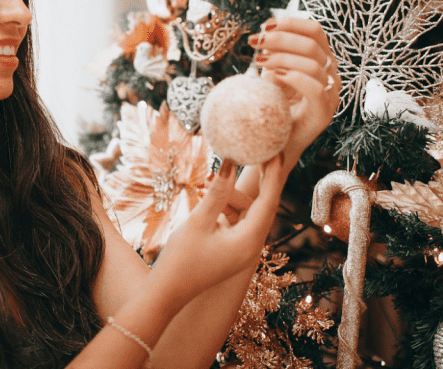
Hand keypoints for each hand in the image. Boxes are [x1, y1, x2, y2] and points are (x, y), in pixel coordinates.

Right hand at [151, 155, 286, 306]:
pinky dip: (225, 208)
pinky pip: (236, 221)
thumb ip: (217, 192)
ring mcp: (242, 249)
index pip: (269, 200)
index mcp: (249, 241)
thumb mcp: (198, 221)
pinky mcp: (232, 250)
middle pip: (260, 205)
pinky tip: (208, 199)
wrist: (167, 292)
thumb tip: (232, 163)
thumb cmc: (180, 260)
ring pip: (245, 212)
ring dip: (230, 197)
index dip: (273, 173)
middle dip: (252, 182)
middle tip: (251, 154)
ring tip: (207, 184)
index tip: (275, 150)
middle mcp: (252, 246)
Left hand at [248, 16, 339, 156]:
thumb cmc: (275, 104)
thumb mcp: (274, 72)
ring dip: (281, 57)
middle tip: (255, 42)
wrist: (276, 141)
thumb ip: (275, 52)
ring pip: (313, 63)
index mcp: (322, 59)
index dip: (291, 23)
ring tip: (258, 61)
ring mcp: (331, 92)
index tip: (265, 25)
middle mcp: (331, 73)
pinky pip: (315, 88)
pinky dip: (293, 77)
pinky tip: (273, 76)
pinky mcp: (325, 111)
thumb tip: (264, 31)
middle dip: (280, 38)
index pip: (315, 31)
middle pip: (312, 43)